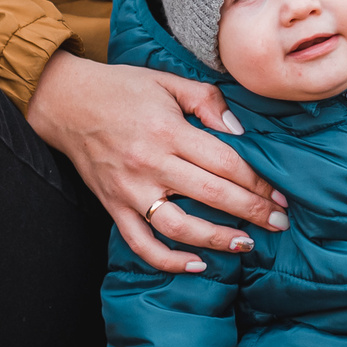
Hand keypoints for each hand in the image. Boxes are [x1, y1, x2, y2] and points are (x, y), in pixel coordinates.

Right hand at [27, 51, 287, 274]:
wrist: (65, 102)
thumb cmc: (122, 88)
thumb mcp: (168, 81)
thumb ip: (207, 101)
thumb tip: (240, 132)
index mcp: (167, 130)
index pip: (225, 162)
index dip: (258, 181)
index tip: (281, 194)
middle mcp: (149, 163)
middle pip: (211, 194)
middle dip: (252, 211)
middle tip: (280, 222)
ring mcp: (128, 189)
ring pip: (178, 226)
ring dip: (216, 239)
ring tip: (246, 244)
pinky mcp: (112, 206)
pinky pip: (140, 243)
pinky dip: (168, 260)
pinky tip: (196, 264)